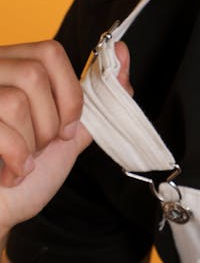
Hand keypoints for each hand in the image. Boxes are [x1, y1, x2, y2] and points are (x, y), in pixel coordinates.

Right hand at [0, 39, 130, 237]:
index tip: (70, 125)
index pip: (50, 52)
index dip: (68, 92)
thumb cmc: (32, 173)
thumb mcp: (71, 131)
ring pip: (16, 101)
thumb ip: (97, 98)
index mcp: (16, 68)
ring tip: (25, 160)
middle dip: (51, 121)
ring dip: (31, 142)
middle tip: (44, 146)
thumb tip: (122, 53)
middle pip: (34, 74)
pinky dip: (16, 159)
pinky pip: (0, 129)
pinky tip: (12, 173)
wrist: (2, 212)